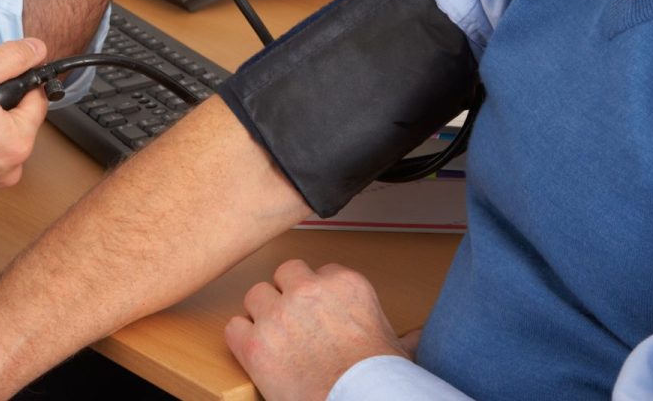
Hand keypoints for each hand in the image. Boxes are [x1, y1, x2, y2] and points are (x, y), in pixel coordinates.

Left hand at [223, 259, 409, 400]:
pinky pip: (234, 327)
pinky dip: (242, 340)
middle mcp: (309, 290)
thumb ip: (399, 333)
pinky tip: (256, 353)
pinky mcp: (254, 342)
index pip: (321, 271)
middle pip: (286, 274)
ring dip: (263, 315)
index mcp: (346, 283)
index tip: (321, 315)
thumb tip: (417, 336)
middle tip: (294, 322)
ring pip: (256, 295)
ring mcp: (278, 314)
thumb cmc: (377, 380)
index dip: (319, 295)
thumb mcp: (395, 347)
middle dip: (288, 295)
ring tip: (275, 339)